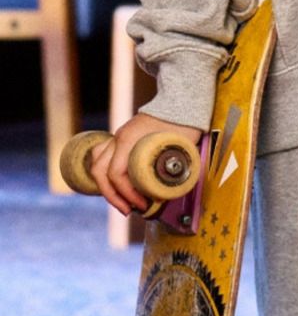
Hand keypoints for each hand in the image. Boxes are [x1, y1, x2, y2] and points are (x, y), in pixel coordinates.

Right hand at [88, 114, 202, 216]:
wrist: (180, 104)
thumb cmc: (182, 126)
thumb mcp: (180, 149)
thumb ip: (172, 169)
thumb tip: (166, 195)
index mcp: (129, 141)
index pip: (116, 174)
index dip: (127, 195)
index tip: (144, 206)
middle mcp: (119, 138)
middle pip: (100, 171)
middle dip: (113, 196)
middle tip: (130, 211)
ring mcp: (117, 137)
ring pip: (97, 163)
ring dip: (106, 186)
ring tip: (123, 203)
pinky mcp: (121, 139)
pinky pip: (103, 157)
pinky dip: (106, 174)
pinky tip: (119, 187)